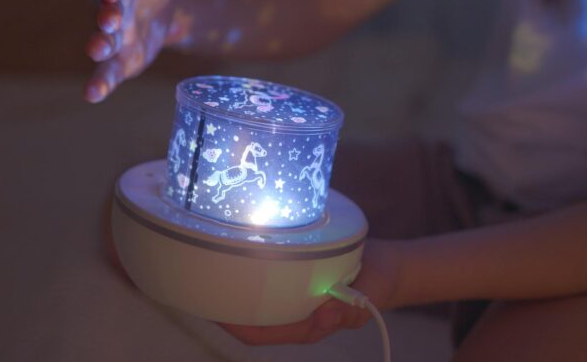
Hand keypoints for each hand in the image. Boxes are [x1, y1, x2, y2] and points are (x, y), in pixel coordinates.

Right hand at [84, 0, 175, 102]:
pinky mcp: (120, 59)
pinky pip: (108, 72)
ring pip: (102, 43)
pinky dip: (100, 83)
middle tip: (109, 22)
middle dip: (107, 17)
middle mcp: (108, 7)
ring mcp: (112, 35)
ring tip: (97, 51)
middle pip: (106, 12)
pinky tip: (92, 95)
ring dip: (99, 47)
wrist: (161, 3)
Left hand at [220, 238, 404, 344]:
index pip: (260, 333)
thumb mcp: (367, 299)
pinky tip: (240, 253)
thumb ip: (348, 310)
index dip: (234, 325)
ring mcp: (294, 296)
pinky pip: (269, 278)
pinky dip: (253, 270)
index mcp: (306, 326)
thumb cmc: (376, 285)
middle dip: (224, 306)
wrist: (387, 268)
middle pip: (250, 318)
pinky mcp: (297, 277)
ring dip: (235, 288)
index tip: (211, 309)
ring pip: (256, 299)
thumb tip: (326, 317)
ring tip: (210, 265)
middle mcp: (294, 313)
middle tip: (199, 281)